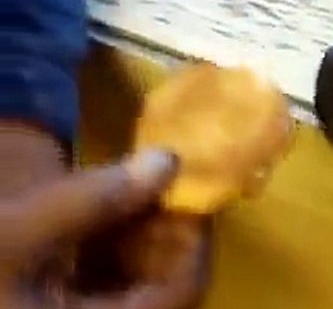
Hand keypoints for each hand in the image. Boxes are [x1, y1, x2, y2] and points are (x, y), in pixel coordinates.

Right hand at [0, 146, 210, 308]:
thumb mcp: (17, 230)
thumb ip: (94, 198)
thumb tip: (169, 160)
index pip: (179, 294)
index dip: (193, 240)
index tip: (188, 189)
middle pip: (161, 292)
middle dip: (166, 236)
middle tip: (164, 183)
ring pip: (137, 290)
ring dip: (144, 240)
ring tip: (138, 191)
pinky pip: (108, 290)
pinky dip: (116, 251)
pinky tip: (107, 215)